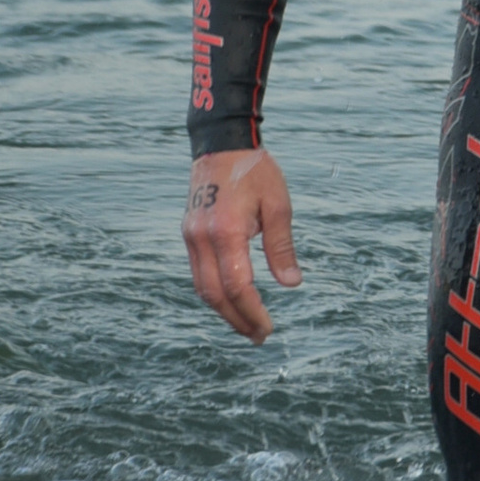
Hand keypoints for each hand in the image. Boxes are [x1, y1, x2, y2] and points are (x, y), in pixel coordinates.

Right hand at [183, 146, 300, 344]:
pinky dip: (214, 292)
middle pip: (215, 295)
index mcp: (226, 231)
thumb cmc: (254, 171)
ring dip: (224, 311)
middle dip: (237, 320)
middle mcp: (202, 238)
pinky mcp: (188, 234)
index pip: (238, 286)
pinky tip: (232, 299)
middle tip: (259, 337)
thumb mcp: (278, 206)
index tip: (268, 329)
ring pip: (202, 288)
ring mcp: (191, 236)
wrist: (220, 143)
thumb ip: (282, 247)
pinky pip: (199, 273)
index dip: (252, 312)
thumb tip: (291, 284)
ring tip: (247, 324)